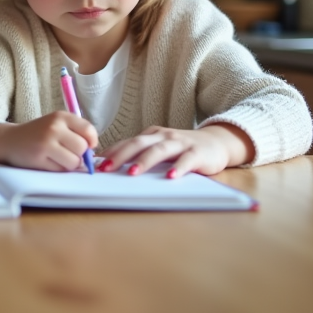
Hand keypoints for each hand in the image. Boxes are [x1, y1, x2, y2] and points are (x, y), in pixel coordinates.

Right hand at [0, 113, 97, 171]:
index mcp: (61, 116)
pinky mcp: (39, 158)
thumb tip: (94, 156)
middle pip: (83, 148)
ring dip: (69, 164)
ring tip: (57, 158)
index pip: (89, 131)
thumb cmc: (39, 134)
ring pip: (74, 162)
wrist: (10, 140)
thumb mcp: (57, 125)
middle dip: (79, 155)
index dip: (91, 142)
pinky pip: (60, 170)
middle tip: (67, 152)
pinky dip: (57, 170)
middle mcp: (54, 127)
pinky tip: (47, 161)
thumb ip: (77, 134)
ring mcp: (46, 143)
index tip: (85, 146)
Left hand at [98, 123, 252, 177]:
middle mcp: (164, 136)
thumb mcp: (160, 147)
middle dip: (121, 156)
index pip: (128, 142)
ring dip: (145, 161)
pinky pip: (186, 160)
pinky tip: (170, 177)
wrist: (217, 143)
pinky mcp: (198, 153)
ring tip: (133, 173)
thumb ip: (141, 153)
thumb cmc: (183, 148)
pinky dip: (178, 168)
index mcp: (152, 135)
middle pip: (139, 143)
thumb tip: (111, 163)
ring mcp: (181, 143)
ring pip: (160, 150)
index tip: (95, 164)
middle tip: (106, 169)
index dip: (112, 152)